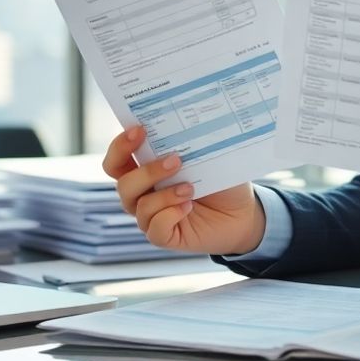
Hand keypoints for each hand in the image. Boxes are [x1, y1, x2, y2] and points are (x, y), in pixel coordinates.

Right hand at [103, 125, 266, 255]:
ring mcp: (152, 216)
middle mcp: (143, 194)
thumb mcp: (207, 157)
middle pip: (124, 184)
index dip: (120, 146)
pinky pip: (155, 230)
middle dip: (147, 171)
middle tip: (175, 160)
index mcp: (144, 170)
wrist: (242, 211)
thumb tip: (185, 124)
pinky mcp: (166, 235)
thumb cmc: (221, 179)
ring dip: (164, 195)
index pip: (117, 160)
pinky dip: (170, 216)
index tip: (139, 130)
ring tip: (190, 188)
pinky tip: (187, 207)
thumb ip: (189, 145)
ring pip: (139, 207)